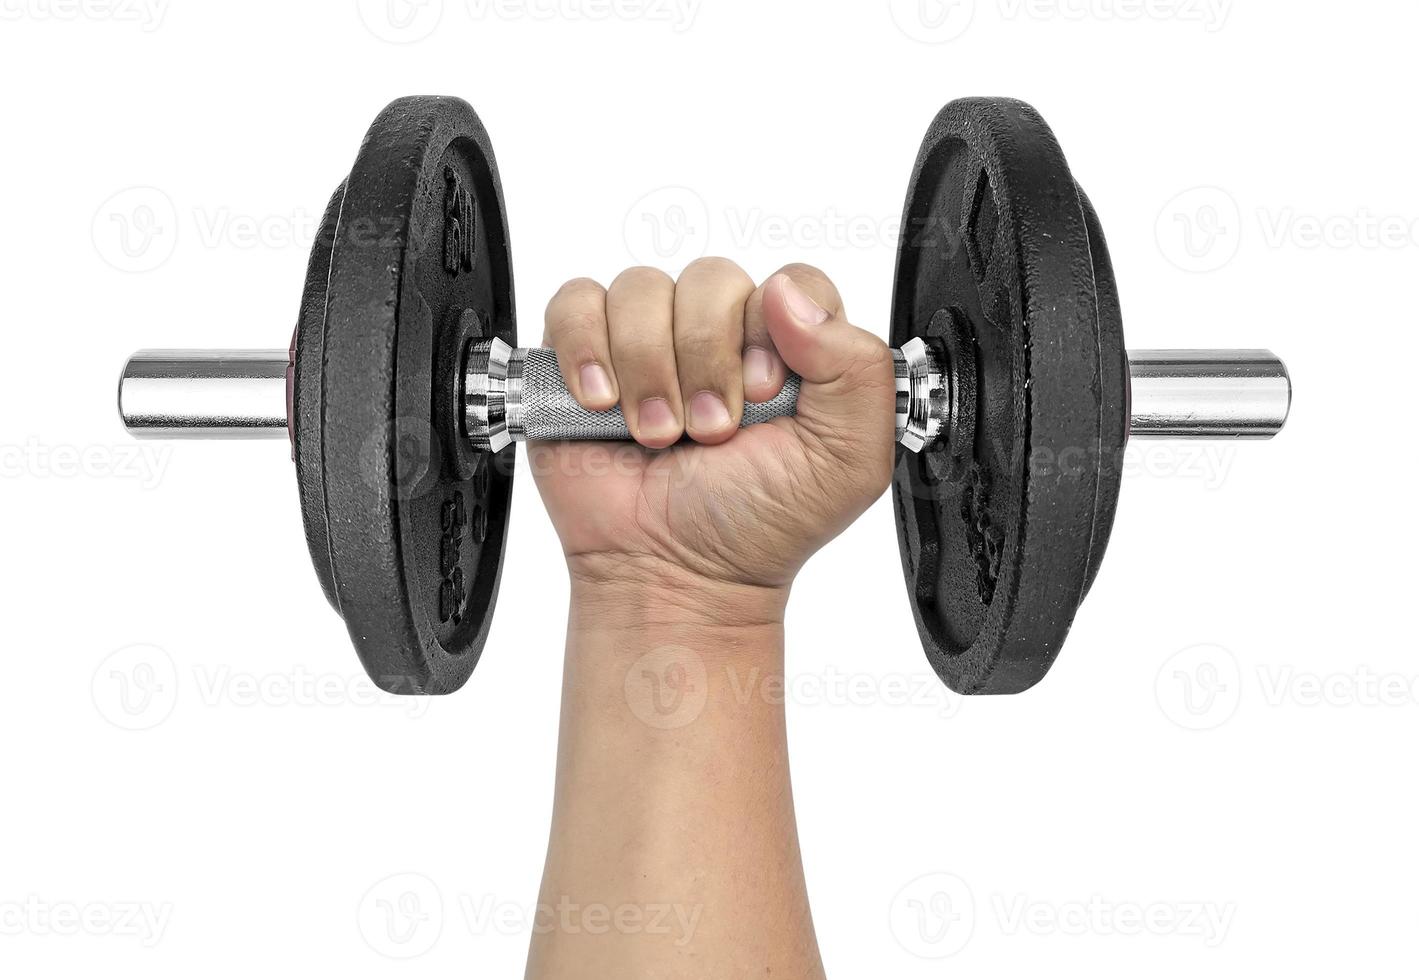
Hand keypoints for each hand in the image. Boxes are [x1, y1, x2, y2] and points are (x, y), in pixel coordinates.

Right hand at [530, 260, 895, 605]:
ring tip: (659, 435)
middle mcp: (720, 336)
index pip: (791, 281)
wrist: (675, 577)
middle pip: (711, 279)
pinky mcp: (583, 358)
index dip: (771, 330)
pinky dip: (585, 350)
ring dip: (650, 368)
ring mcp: (650, 342)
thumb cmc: (758, 525)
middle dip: (707, 361)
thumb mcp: (849, 461)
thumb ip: (856, 368)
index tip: (763, 394)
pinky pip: (574, 304)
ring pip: (642, 290)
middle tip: (710, 431)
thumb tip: (789, 294)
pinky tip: (603, 404)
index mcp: (790, 349)